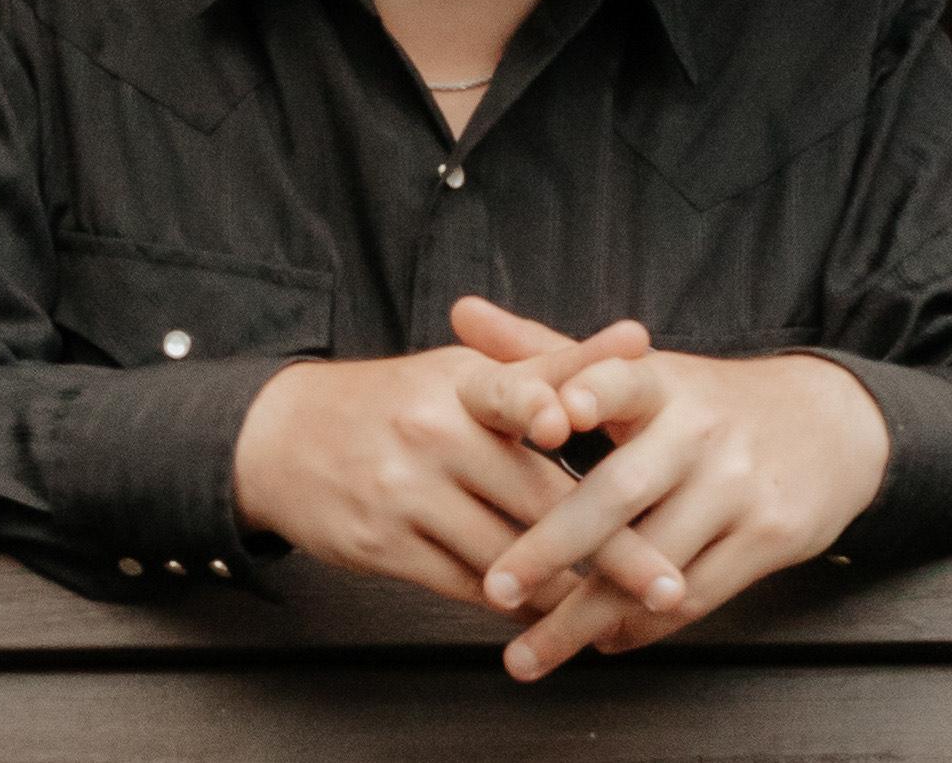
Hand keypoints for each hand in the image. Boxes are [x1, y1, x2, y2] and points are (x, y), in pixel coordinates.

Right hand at [230, 318, 685, 613]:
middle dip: (608, 546)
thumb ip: (553, 364)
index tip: (563, 421)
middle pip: (533, 497)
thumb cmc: (402, 399)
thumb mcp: (466, 371)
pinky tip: (548, 611)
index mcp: (461, 382)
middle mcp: (433, 431)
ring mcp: (405, 491)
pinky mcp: (384, 544)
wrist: (286, 435)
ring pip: (504, 554)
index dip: (535, 400)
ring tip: (624, 610)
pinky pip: (464, 584)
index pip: (506, 387)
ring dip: (566, 587)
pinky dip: (511, 601)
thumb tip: (640, 341)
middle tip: (666, 581)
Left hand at [456, 301, 890, 679]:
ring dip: (587, 613)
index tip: (554, 414)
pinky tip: (600, 641)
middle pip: (621, 491)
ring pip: (653, 561)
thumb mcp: (635, 368)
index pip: (621, 378)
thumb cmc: (700, 402)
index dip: (589, 391)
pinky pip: (696, 595)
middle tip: (495, 588)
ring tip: (528, 650)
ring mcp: (738, 484)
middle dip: (554, 545)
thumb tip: (459, 313)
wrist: (826, 426)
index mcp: (660, 381)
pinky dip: (642, 626)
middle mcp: (700, 428)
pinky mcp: (770, 536)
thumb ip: (543, 351)